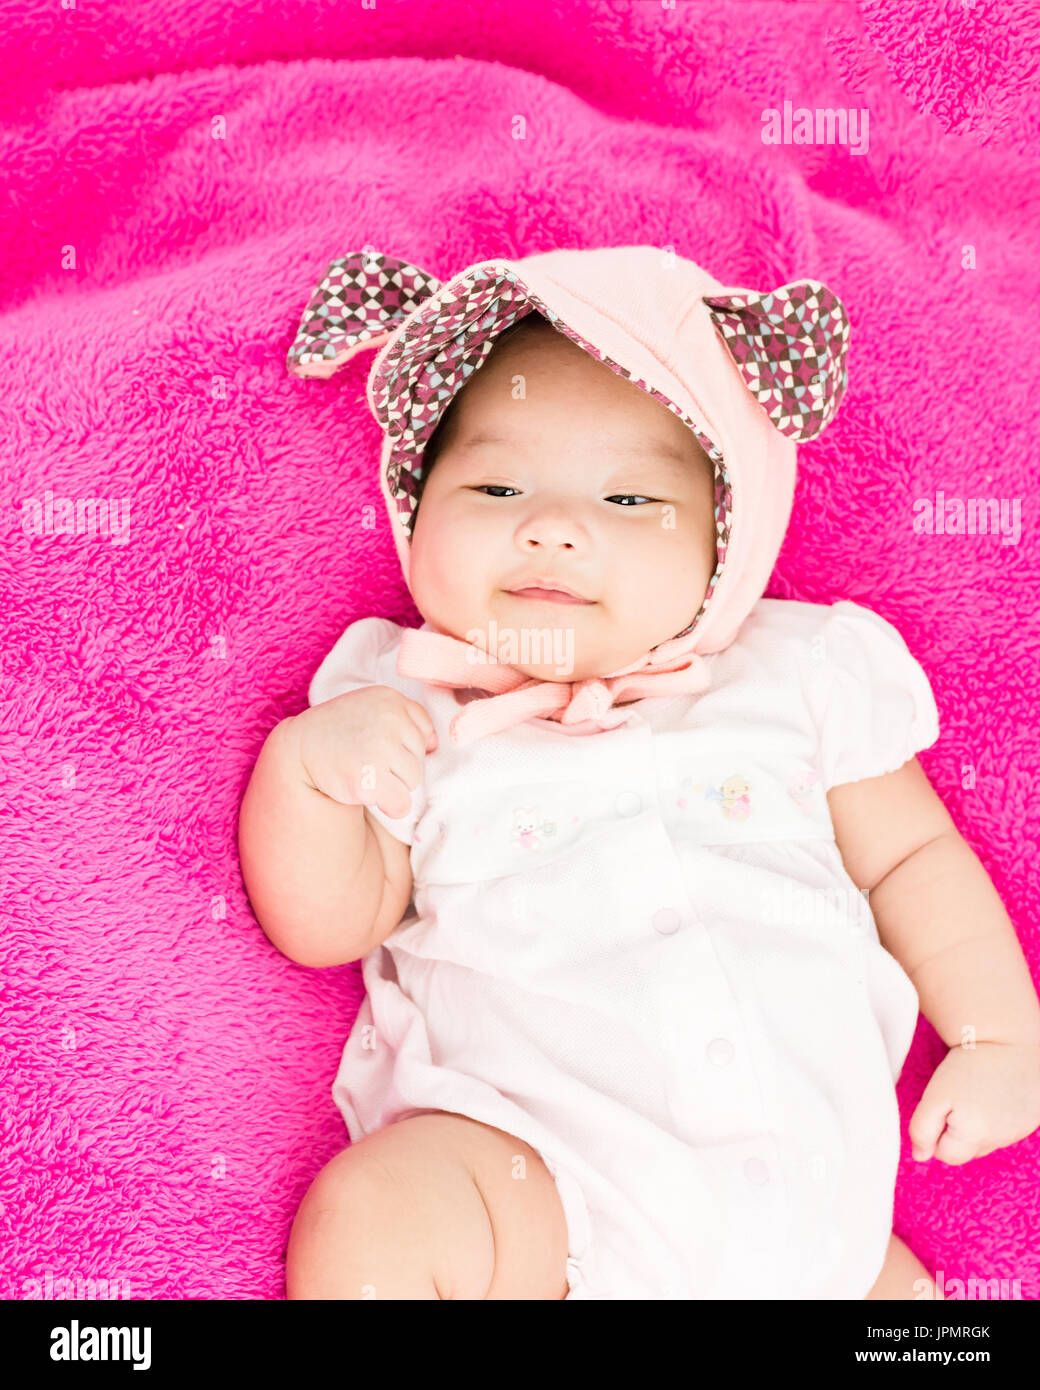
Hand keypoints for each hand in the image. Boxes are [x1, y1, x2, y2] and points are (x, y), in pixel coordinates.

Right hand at [287, 686, 436, 820]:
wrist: (300, 748)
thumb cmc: (341, 730)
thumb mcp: (372, 707)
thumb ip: (408, 717)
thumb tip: (435, 745)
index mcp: (390, 699)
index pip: (425, 732)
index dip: (404, 745)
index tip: (378, 744)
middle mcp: (388, 720)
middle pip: (420, 758)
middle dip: (398, 766)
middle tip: (367, 759)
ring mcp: (378, 749)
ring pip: (413, 781)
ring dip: (393, 785)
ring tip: (366, 772)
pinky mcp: (367, 780)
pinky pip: (401, 804)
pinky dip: (390, 806)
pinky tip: (367, 792)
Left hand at [909, 1041, 1039, 1164]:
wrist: (1010, 1037)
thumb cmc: (969, 1065)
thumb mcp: (935, 1095)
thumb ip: (922, 1129)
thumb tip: (920, 1156)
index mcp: (974, 1137)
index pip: (946, 1155)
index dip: (937, 1130)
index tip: (942, 1103)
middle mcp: (1000, 1141)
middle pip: (968, 1150)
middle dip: (957, 1131)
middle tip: (959, 1096)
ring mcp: (1018, 1132)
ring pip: (987, 1140)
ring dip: (978, 1123)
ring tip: (978, 1091)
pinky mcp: (1032, 1121)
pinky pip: (1006, 1128)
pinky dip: (998, 1116)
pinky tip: (995, 1093)